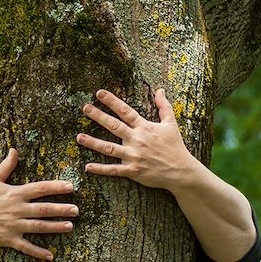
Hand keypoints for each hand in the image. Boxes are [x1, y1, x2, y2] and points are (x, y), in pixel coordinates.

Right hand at [0, 148, 78, 260]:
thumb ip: (6, 166)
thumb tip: (14, 150)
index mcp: (14, 194)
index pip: (40, 189)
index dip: (56, 187)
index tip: (71, 187)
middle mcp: (17, 209)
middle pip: (43, 209)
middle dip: (61, 209)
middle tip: (77, 209)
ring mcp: (13, 226)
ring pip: (39, 226)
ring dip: (55, 227)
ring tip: (70, 226)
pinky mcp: (9, 239)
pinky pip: (26, 247)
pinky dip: (38, 252)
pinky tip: (50, 256)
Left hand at [76, 88, 198, 190]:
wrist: (181, 171)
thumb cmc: (175, 146)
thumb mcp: (171, 124)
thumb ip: (164, 106)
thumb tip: (160, 90)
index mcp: (144, 127)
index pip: (125, 111)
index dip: (112, 101)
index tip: (99, 93)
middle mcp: (137, 140)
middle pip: (114, 126)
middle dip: (98, 116)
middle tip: (85, 108)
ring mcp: (133, 156)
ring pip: (109, 148)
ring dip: (93, 142)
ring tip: (79, 137)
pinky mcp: (132, 170)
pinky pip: (114, 170)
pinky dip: (100, 169)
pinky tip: (87, 167)